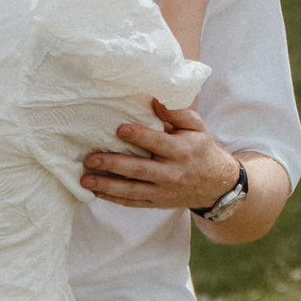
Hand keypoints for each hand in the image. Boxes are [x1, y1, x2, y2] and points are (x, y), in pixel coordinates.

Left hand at [82, 99, 240, 210]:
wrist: (215, 184)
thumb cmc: (200, 148)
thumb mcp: (196, 127)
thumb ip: (176, 113)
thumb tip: (154, 98)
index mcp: (181, 151)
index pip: (157, 143)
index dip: (138, 136)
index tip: (119, 129)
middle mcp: (172, 173)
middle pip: (139, 169)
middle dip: (113, 164)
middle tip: (90, 158)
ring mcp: (163, 191)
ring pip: (131, 190)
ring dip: (107, 185)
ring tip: (85, 179)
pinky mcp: (156, 203)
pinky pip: (132, 202)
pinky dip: (113, 198)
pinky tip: (95, 191)